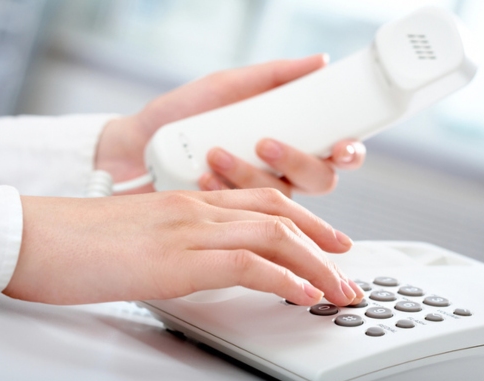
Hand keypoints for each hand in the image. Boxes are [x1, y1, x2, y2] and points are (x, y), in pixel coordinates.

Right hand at [4, 188, 362, 305]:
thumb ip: (183, 241)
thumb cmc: (82, 240)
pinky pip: (247, 264)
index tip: (326, 239)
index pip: (263, 198)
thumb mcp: (145, 234)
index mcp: (190, 201)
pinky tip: (302, 294)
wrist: (38, 237)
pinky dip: (283, 279)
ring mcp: (189, 230)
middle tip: (347, 267)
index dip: (304, 217)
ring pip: (274, 235)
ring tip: (338, 289)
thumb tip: (210, 263)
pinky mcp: (177, 260)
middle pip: (279, 213)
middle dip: (322, 241)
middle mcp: (197, 209)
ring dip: (315, 264)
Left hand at [95, 54, 365, 195]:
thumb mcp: (226, 86)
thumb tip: (319, 61)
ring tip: (214, 153)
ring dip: (249, 173)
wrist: (136, 147)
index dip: (348, 152)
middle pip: (319, 180)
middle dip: (296, 161)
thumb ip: (273, 76)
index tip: (339, 146)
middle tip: (264, 143)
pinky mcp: (231, 216)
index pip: (335, 152)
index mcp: (289, 140)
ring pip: (281, 196)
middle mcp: (279, 170)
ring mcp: (255, 196)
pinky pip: (245, 212)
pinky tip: (201, 176)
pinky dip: (224, 189)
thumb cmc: (182, 113)